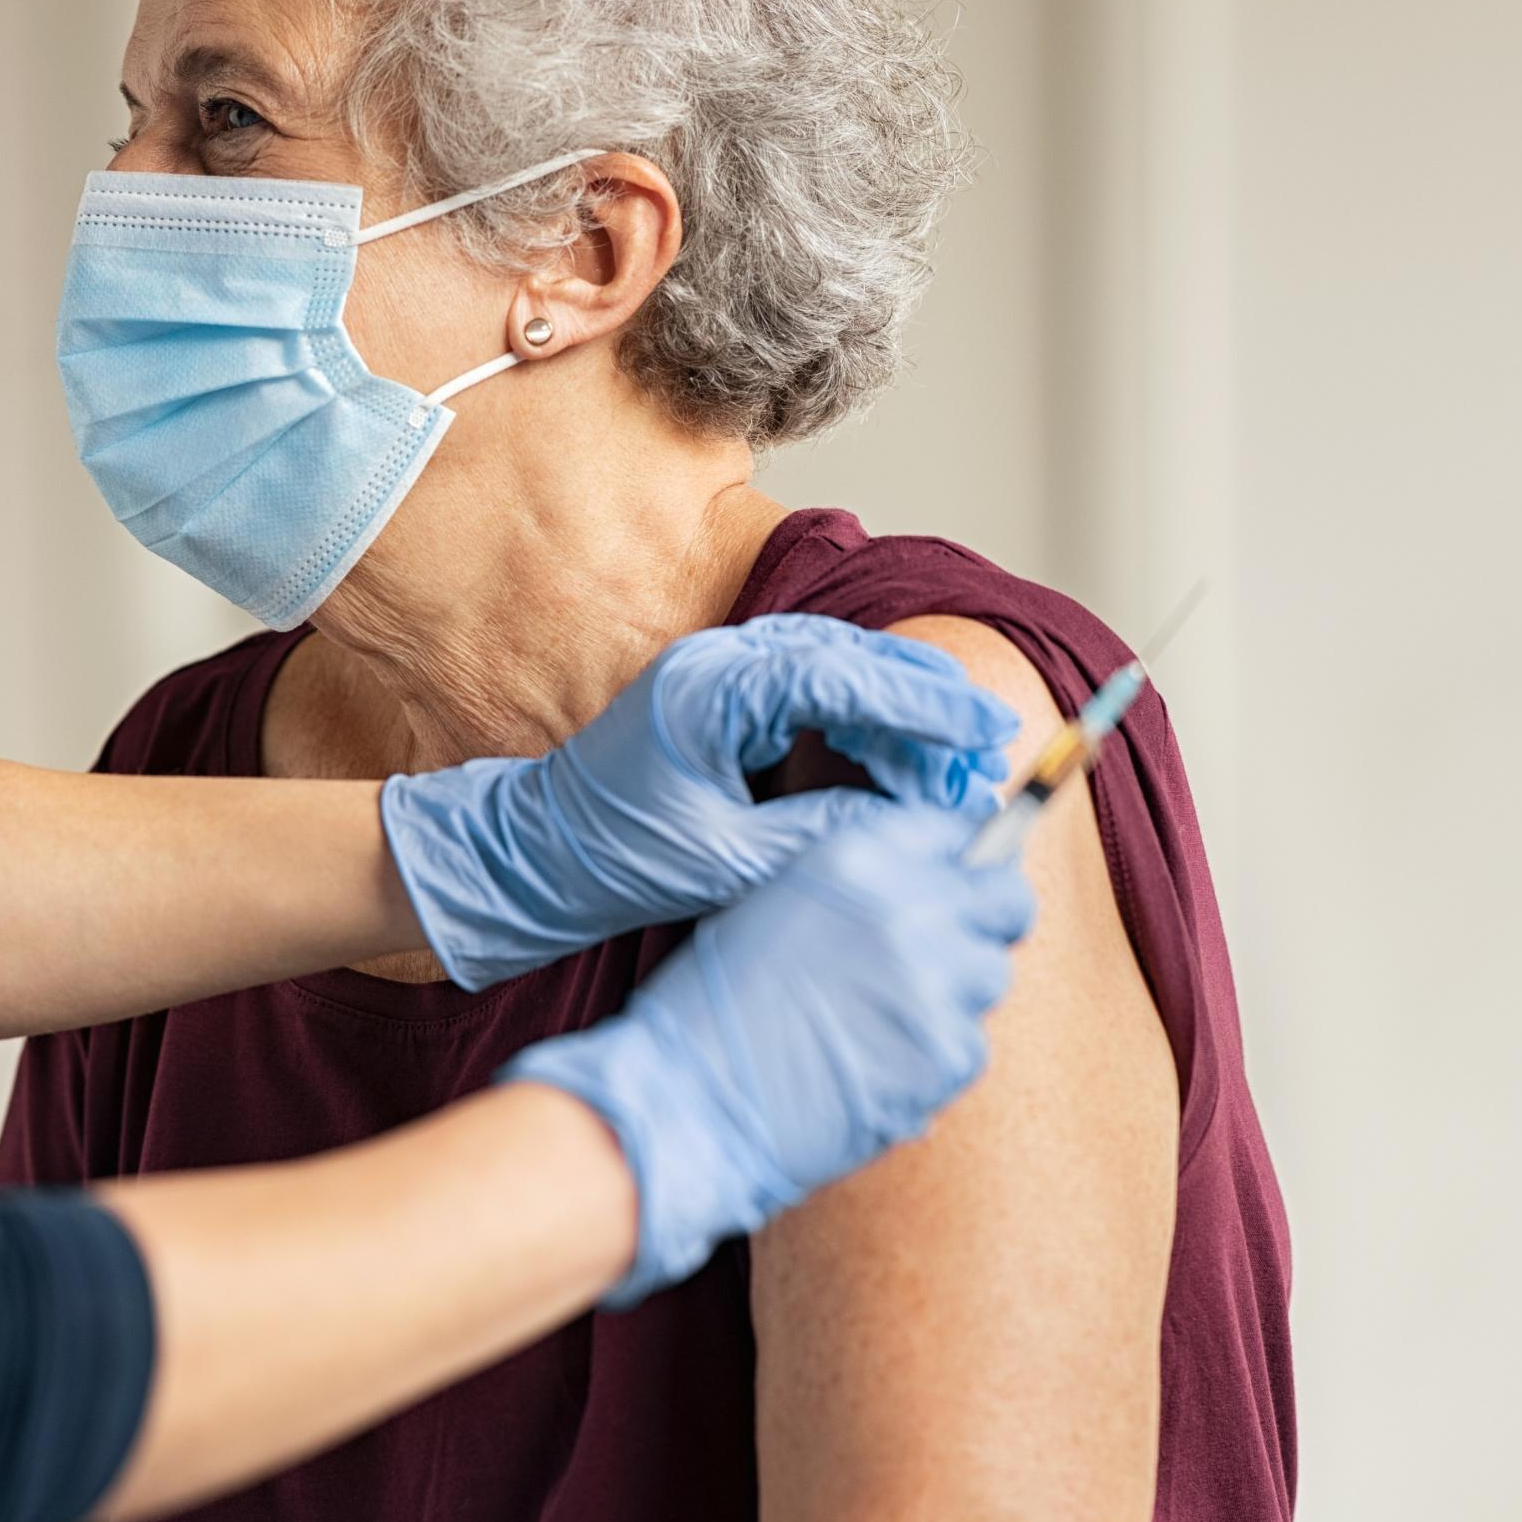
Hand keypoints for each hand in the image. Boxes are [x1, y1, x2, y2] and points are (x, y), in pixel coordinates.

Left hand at [380, 615, 1016, 989]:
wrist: (532, 857)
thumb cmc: (612, 861)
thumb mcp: (729, 862)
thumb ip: (822, 837)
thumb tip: (912, 829)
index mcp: (711, 691)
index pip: (843, 676)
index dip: (924, 704)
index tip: (984, 732)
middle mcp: (716, 663)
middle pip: (850, 658)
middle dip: (926, 704)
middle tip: (989, 748)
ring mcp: (717, 673)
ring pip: (837, 670)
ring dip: (899, 713)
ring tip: (957, 763)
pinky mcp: (721, 697)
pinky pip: (811, 691)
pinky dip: (862, 721)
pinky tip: (898, 762)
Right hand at [500, 801, 1036, 1302]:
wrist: (691, 1099)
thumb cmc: (715, 1006)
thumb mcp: (779, 902)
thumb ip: (862, 885)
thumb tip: (934, 886)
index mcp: (859, 857)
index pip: (958, 833)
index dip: (960, 865)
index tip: (956, 889)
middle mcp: (909, 907)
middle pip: (1006, 901)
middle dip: (987, 922)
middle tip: (950, 953)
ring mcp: (936, 982)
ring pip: (990, 977)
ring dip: (954, 996)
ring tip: (883, 1023)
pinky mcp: (948, 1054)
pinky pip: (971, 1046)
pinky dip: (935, 1059)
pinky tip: (876, 1066)